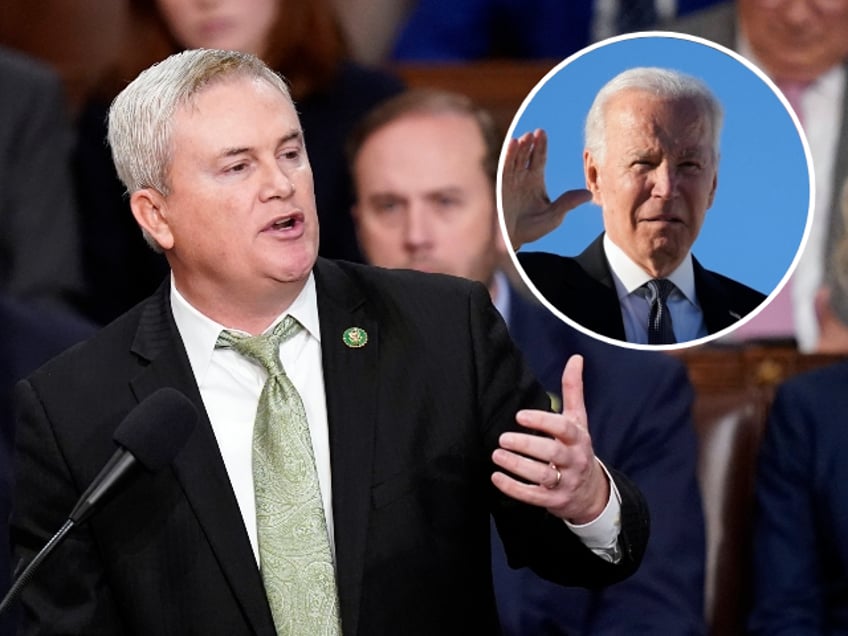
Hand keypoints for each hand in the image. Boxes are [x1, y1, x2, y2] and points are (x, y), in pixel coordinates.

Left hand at [491, 354, 609, 523]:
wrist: (591, 492)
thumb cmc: (577, 448)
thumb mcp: (578, 420)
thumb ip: (573, 390)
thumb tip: (575, 358)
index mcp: (578, 438)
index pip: (564, 428)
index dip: (543, 421)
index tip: (520, 416)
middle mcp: (574, 460)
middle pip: (553, 452)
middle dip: (527, 445)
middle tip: (503, 438)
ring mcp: (566, 482)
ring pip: (543, 476)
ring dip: (518, 466)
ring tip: (497, 455)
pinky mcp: (554, 501)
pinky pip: (534, 496)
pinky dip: (514, 488)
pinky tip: (496, 477)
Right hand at [501, 129, 591, 250]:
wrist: (511, 240)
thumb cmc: (532, 230)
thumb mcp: (553, 217)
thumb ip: (568, 204)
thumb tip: (589, 194)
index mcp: (535, 181)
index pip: (538, 159)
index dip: (541, 146)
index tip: (542, 133)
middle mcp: (522, 177)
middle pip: (526, 155)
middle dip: (531, 144)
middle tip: (536, 133)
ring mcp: (510, 181)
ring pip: (514, 159)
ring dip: (519, 148)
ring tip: (525, 137)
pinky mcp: (500, 186)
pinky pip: (503, 168)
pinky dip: (506, 156)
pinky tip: (511, 145)